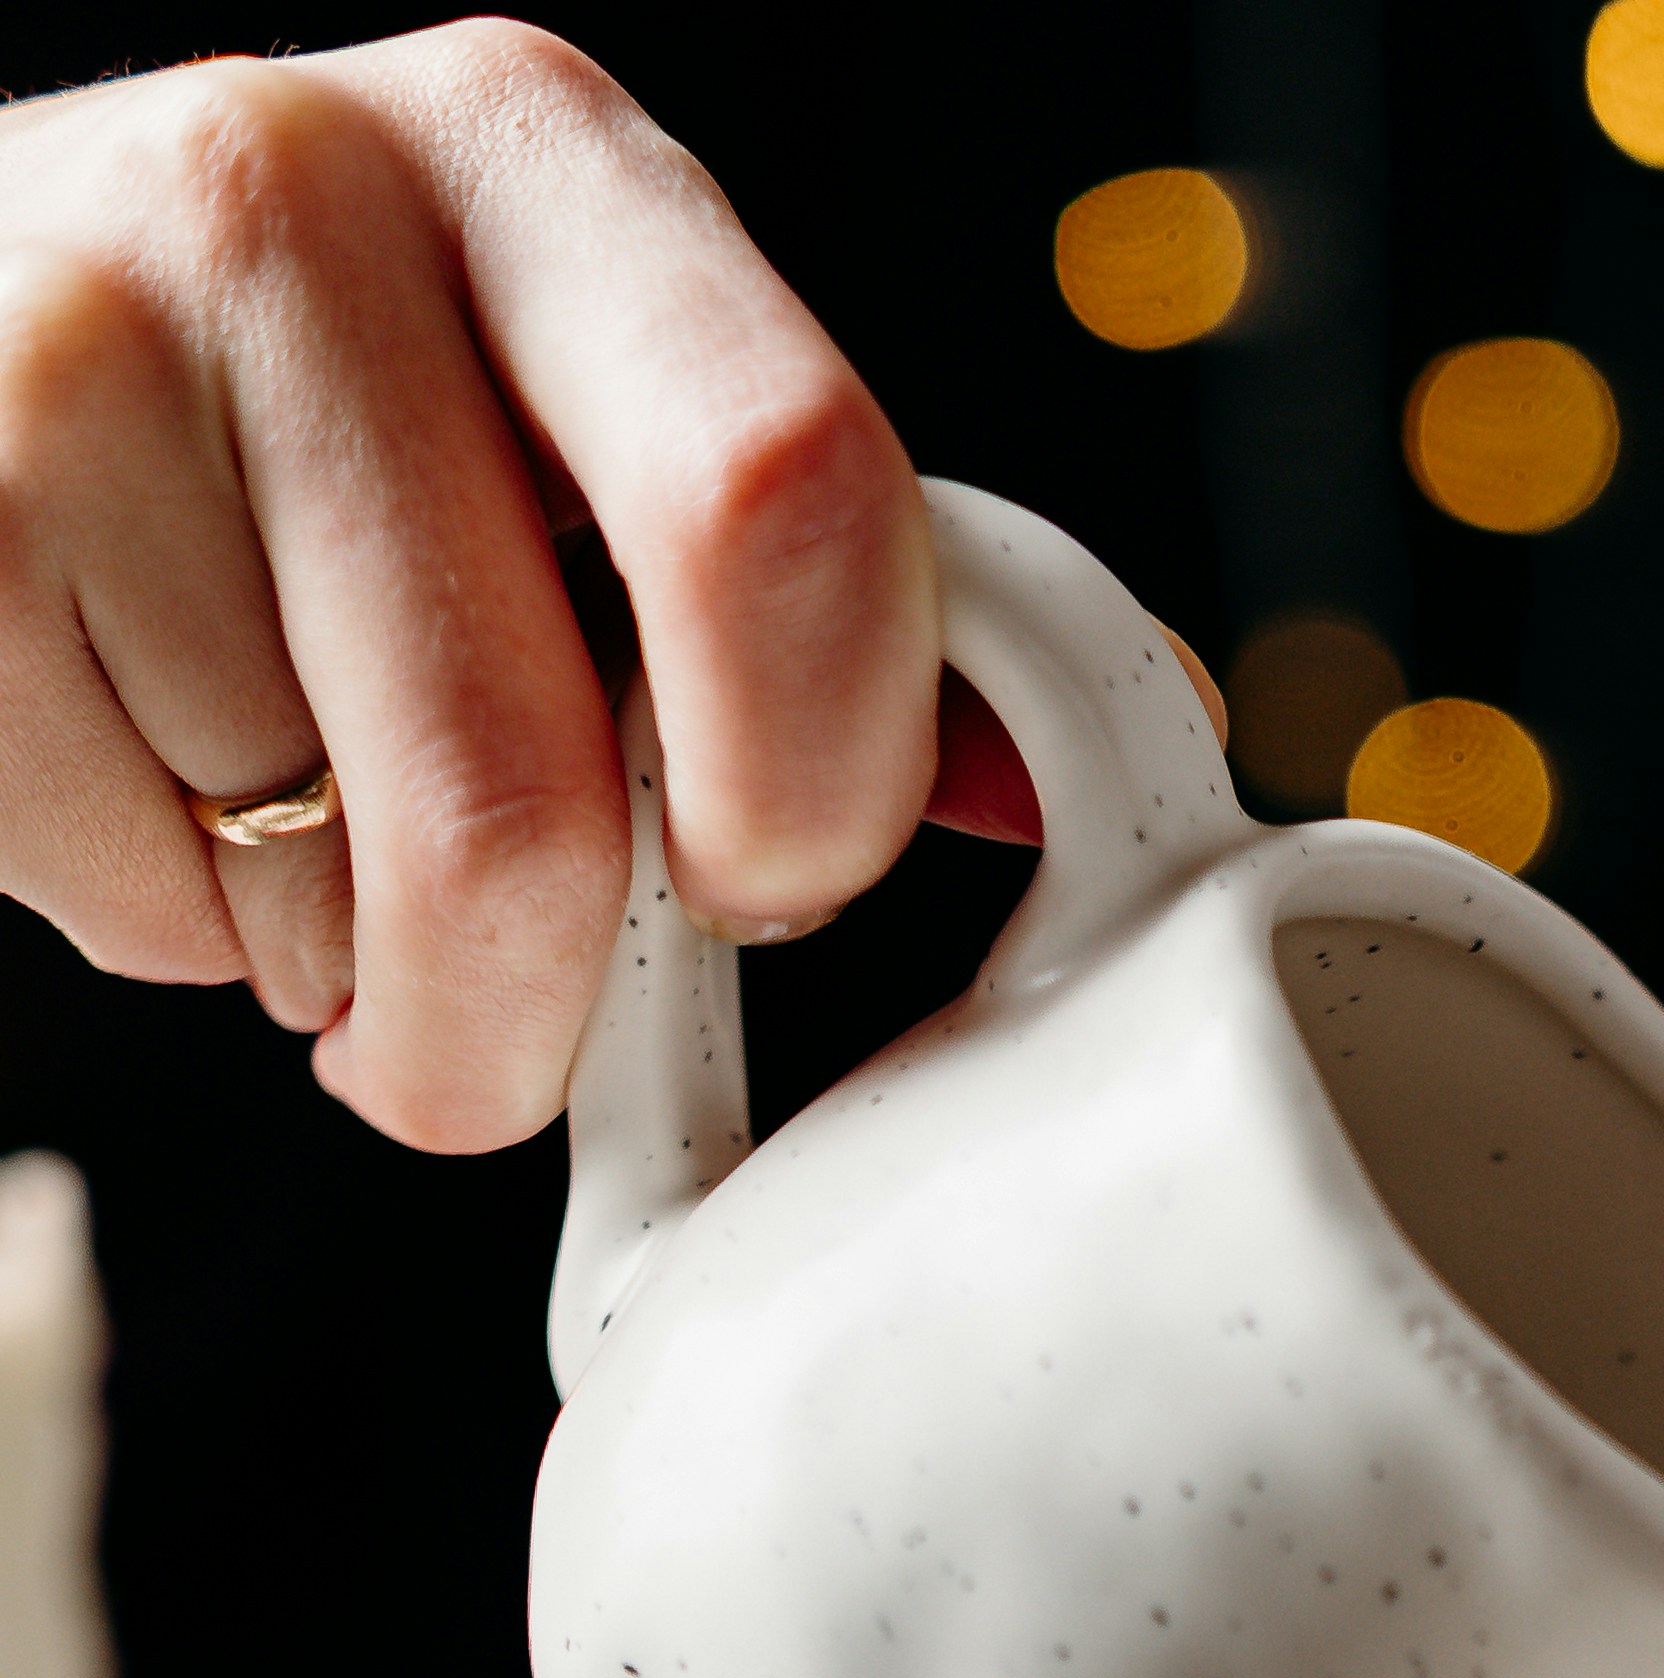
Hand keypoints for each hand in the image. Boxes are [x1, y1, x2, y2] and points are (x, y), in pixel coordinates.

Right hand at [0, 22, 941, 1147]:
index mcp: (545, 159)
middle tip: (523, 998)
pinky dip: (176, 929)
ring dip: (350, 973)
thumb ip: (791, 587)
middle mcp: (308, 196)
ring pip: (338, 901)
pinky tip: (140, 768)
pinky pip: (147, 909)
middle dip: (542, 1005)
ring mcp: (86, 351)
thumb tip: (1041, 785)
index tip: (773, 874)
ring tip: (287, 819)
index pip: (792, 501)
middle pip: (535, 798)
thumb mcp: (563, 422)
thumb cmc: (302, 437)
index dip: (817, 783)